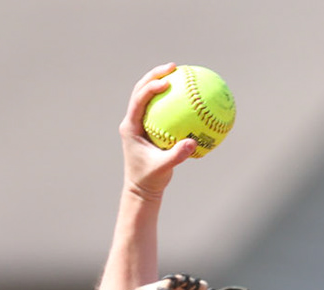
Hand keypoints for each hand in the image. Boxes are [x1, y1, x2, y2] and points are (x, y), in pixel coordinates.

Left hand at [120, 63, 196, 199]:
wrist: (141, 188)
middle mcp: (132, 121)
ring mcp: (139, 122)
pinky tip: (187, 94)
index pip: (138, 100)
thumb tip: (193, 142)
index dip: (151, 88)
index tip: (167, 82)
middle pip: (140, 89)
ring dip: (161, 81)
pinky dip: (171, 99)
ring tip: (179, 72)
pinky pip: (160, 108)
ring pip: (148, 95)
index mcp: (131, 127)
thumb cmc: (150, 179)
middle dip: (155, 75)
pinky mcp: (147, 126)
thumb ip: (177, 156)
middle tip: (173, 67)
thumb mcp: (163, 169)